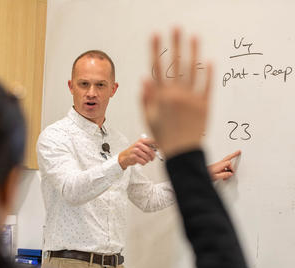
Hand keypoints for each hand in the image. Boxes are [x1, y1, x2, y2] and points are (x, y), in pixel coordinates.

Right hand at [118, 138, 155, 169]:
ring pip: (147, 157)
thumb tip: (158, 147)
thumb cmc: (134, 152)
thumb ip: (149, 146)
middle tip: (152, 158)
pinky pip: (143, 161)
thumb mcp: (142, 147)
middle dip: (152, 156)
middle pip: (150, 150)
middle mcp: (138, 144)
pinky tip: (142, 162)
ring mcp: (135, 150)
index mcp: (141, 141)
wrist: (125, 156)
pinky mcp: (133, 156)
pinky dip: (144, 163)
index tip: (159, 148)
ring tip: (146, 160)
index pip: (152, 141)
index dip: (157, 145)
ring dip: (147, 160)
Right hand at [142, 28, 211, 157]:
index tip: (155, 34)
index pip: (157, 68)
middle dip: (175, 43)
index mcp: (161, 97)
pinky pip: (207, 86)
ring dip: (194, 52)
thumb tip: (144, 80)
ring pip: (193, 71)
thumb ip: (146, 98)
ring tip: (194, 37)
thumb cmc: (163, 137)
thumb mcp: (149, 119)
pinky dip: (208, 73)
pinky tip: (209, 61)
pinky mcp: (205, 105)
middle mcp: (177, 95)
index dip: (155, 50)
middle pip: (175, 64)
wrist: (182, 153)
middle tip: (176, 28)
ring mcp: (192, 99)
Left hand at [207, 150, 240, 180]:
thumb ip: (224, 175)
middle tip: (238, 151)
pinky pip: (222, 165)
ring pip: (225, 162)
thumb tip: (230, 174)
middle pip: (227, 158)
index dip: (231, 168)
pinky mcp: (215, 167)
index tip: (231, 173)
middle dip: (233, 155)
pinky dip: (225, 167)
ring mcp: (216, 165)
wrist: (200, 173)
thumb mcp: (216, 177)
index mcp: (219, 165)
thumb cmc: (206, 175)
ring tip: (234, 157)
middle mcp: (218, 164)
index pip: (229, 163)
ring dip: (229, 163)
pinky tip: (225, 171)